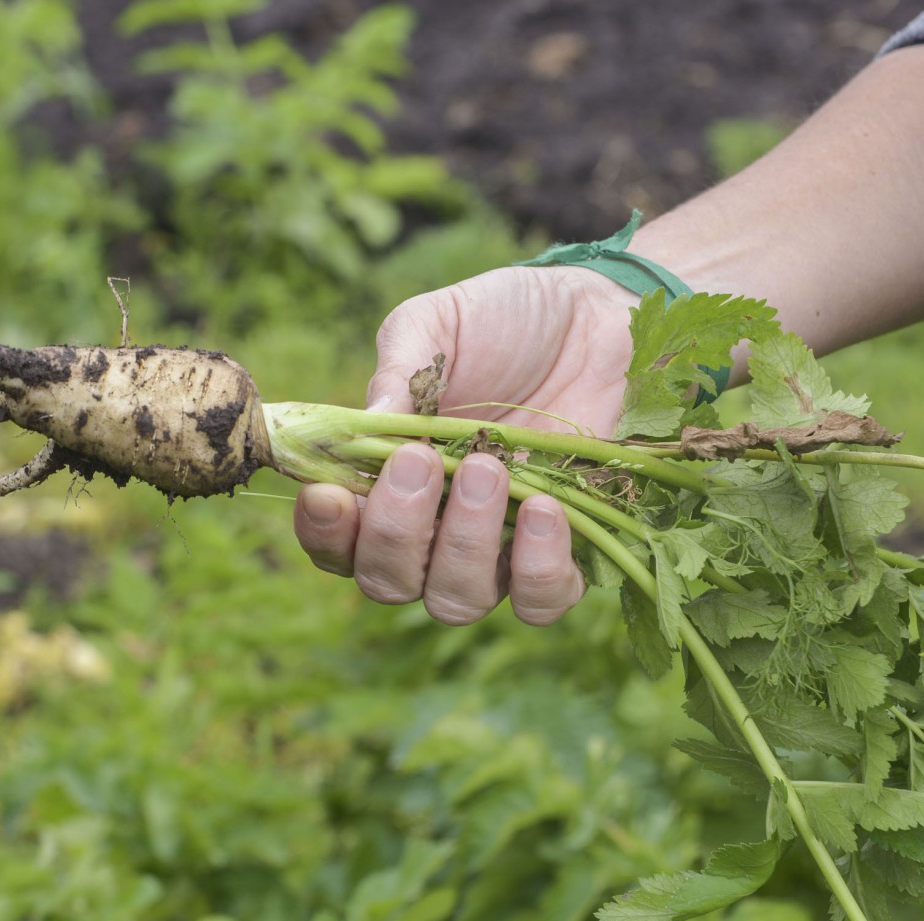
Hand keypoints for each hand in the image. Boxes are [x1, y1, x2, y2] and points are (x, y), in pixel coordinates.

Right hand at [294, 265, 638, 624]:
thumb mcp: (439, 323)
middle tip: (422, 461)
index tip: (331, 494)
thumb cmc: (504, 321)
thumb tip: (366, 425)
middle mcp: (432, 532)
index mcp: (385, 483)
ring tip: (488, 468)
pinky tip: (546, 508)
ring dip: (463, 547)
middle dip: (395, 532)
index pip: (337, 541)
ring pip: (456, 601)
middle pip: (389, 582)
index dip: (326, 533)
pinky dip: (536, 569)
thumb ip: (399, 368)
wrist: (597, 316)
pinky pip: (541, 602)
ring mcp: (496, 550)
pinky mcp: (562, 554)